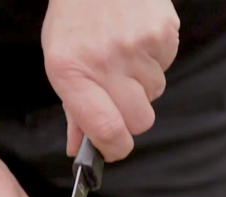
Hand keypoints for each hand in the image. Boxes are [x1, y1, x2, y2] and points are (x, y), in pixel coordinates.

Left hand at [42, 0, 179, 161]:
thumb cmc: (75, 19)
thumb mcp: (60, 61)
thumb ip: (73, 108)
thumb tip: (79, 149)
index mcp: (72, 71)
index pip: (106, 129)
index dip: (115, 148)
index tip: (113, 148)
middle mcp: (105, 60)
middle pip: (139, 121)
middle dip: (131, 116)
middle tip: (118, 94)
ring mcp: (137, 46)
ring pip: (154, 94)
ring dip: (142, 83)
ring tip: (124, 53)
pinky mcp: (163, 33)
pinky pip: (165, 67)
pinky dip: (153, 60)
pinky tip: (136, 39)